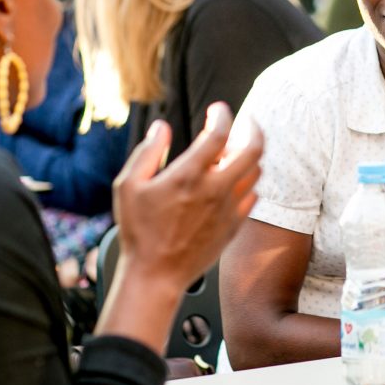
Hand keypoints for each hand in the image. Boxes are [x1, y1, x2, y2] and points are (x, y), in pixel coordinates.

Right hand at [114, 103, 262, 294]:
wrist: (155, 275)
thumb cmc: (138, 232)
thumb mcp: (129, 186)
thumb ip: (147, 152)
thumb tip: (161, 128)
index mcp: (189, 176)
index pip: (219, 133)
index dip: (222, 115)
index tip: (217, 109)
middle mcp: (215, 189)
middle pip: (253, 148)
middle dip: (253, 127)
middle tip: (245, 121)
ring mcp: (229, 208)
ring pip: (256, 171)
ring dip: (250, 154)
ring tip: (236, 148)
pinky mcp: (235, 225)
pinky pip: (253, 194)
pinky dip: (248, 180)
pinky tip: (235, 178)